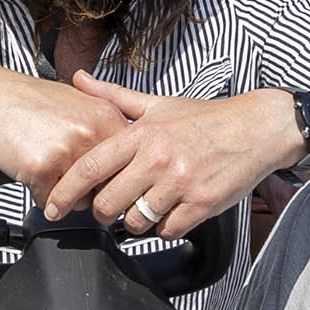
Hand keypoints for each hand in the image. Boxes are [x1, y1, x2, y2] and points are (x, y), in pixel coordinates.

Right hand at [0, 63, 135, 196]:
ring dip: (65, 198)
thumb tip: (124, 167)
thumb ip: (105, 131)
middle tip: (73, 184)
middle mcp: (92, 132)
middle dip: (91, 193)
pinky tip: (30, 173)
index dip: (117, 181)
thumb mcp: (80, 105)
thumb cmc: (31, 104)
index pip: (129, 166)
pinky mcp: (42, 167)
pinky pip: (49, 202)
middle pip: (107, 187)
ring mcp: (68, 150)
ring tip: (49, 173)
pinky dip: (38, 196)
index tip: (108, 187)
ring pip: (80, 200)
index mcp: (107, 117)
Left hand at [45, 76, 307, 234]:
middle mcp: (158, 159)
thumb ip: (113, 96)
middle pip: (108, 204)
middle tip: (109, 208)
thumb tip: (78, 78)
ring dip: (135, 221)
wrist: (257, 128)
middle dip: (102, 212)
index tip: (52, 207)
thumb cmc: (204, 119)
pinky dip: (164, 227)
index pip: (90, 168)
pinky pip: (167, 230)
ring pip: (136, 222)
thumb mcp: (157, 103)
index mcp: (142, 134)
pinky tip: (170, 211)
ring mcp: (180, 184)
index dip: (65, 192)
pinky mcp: (201, 204)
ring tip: (145, 206)